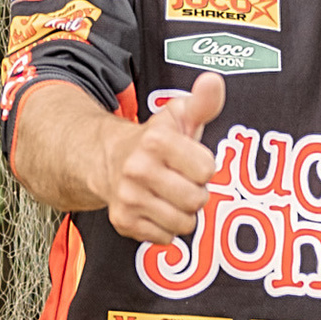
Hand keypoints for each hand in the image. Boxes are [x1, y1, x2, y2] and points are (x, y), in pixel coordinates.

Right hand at [103, 70, 227, 241]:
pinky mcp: (123, 222)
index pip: (206, 170)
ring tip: (169, 194)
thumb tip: (214, 80)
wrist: (106, 159)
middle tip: (181, 180)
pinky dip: (166, 228)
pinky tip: (156, 208)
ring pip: (183, 223)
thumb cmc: (153, 140)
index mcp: (155, 141)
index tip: (189, 160)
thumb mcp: (178, 115)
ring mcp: (128, 198)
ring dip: (183, 212)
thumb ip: (203, 102)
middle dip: (196, 192)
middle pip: (196, 200)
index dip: (203, 167)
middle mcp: (137, 170)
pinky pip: (166, 238)